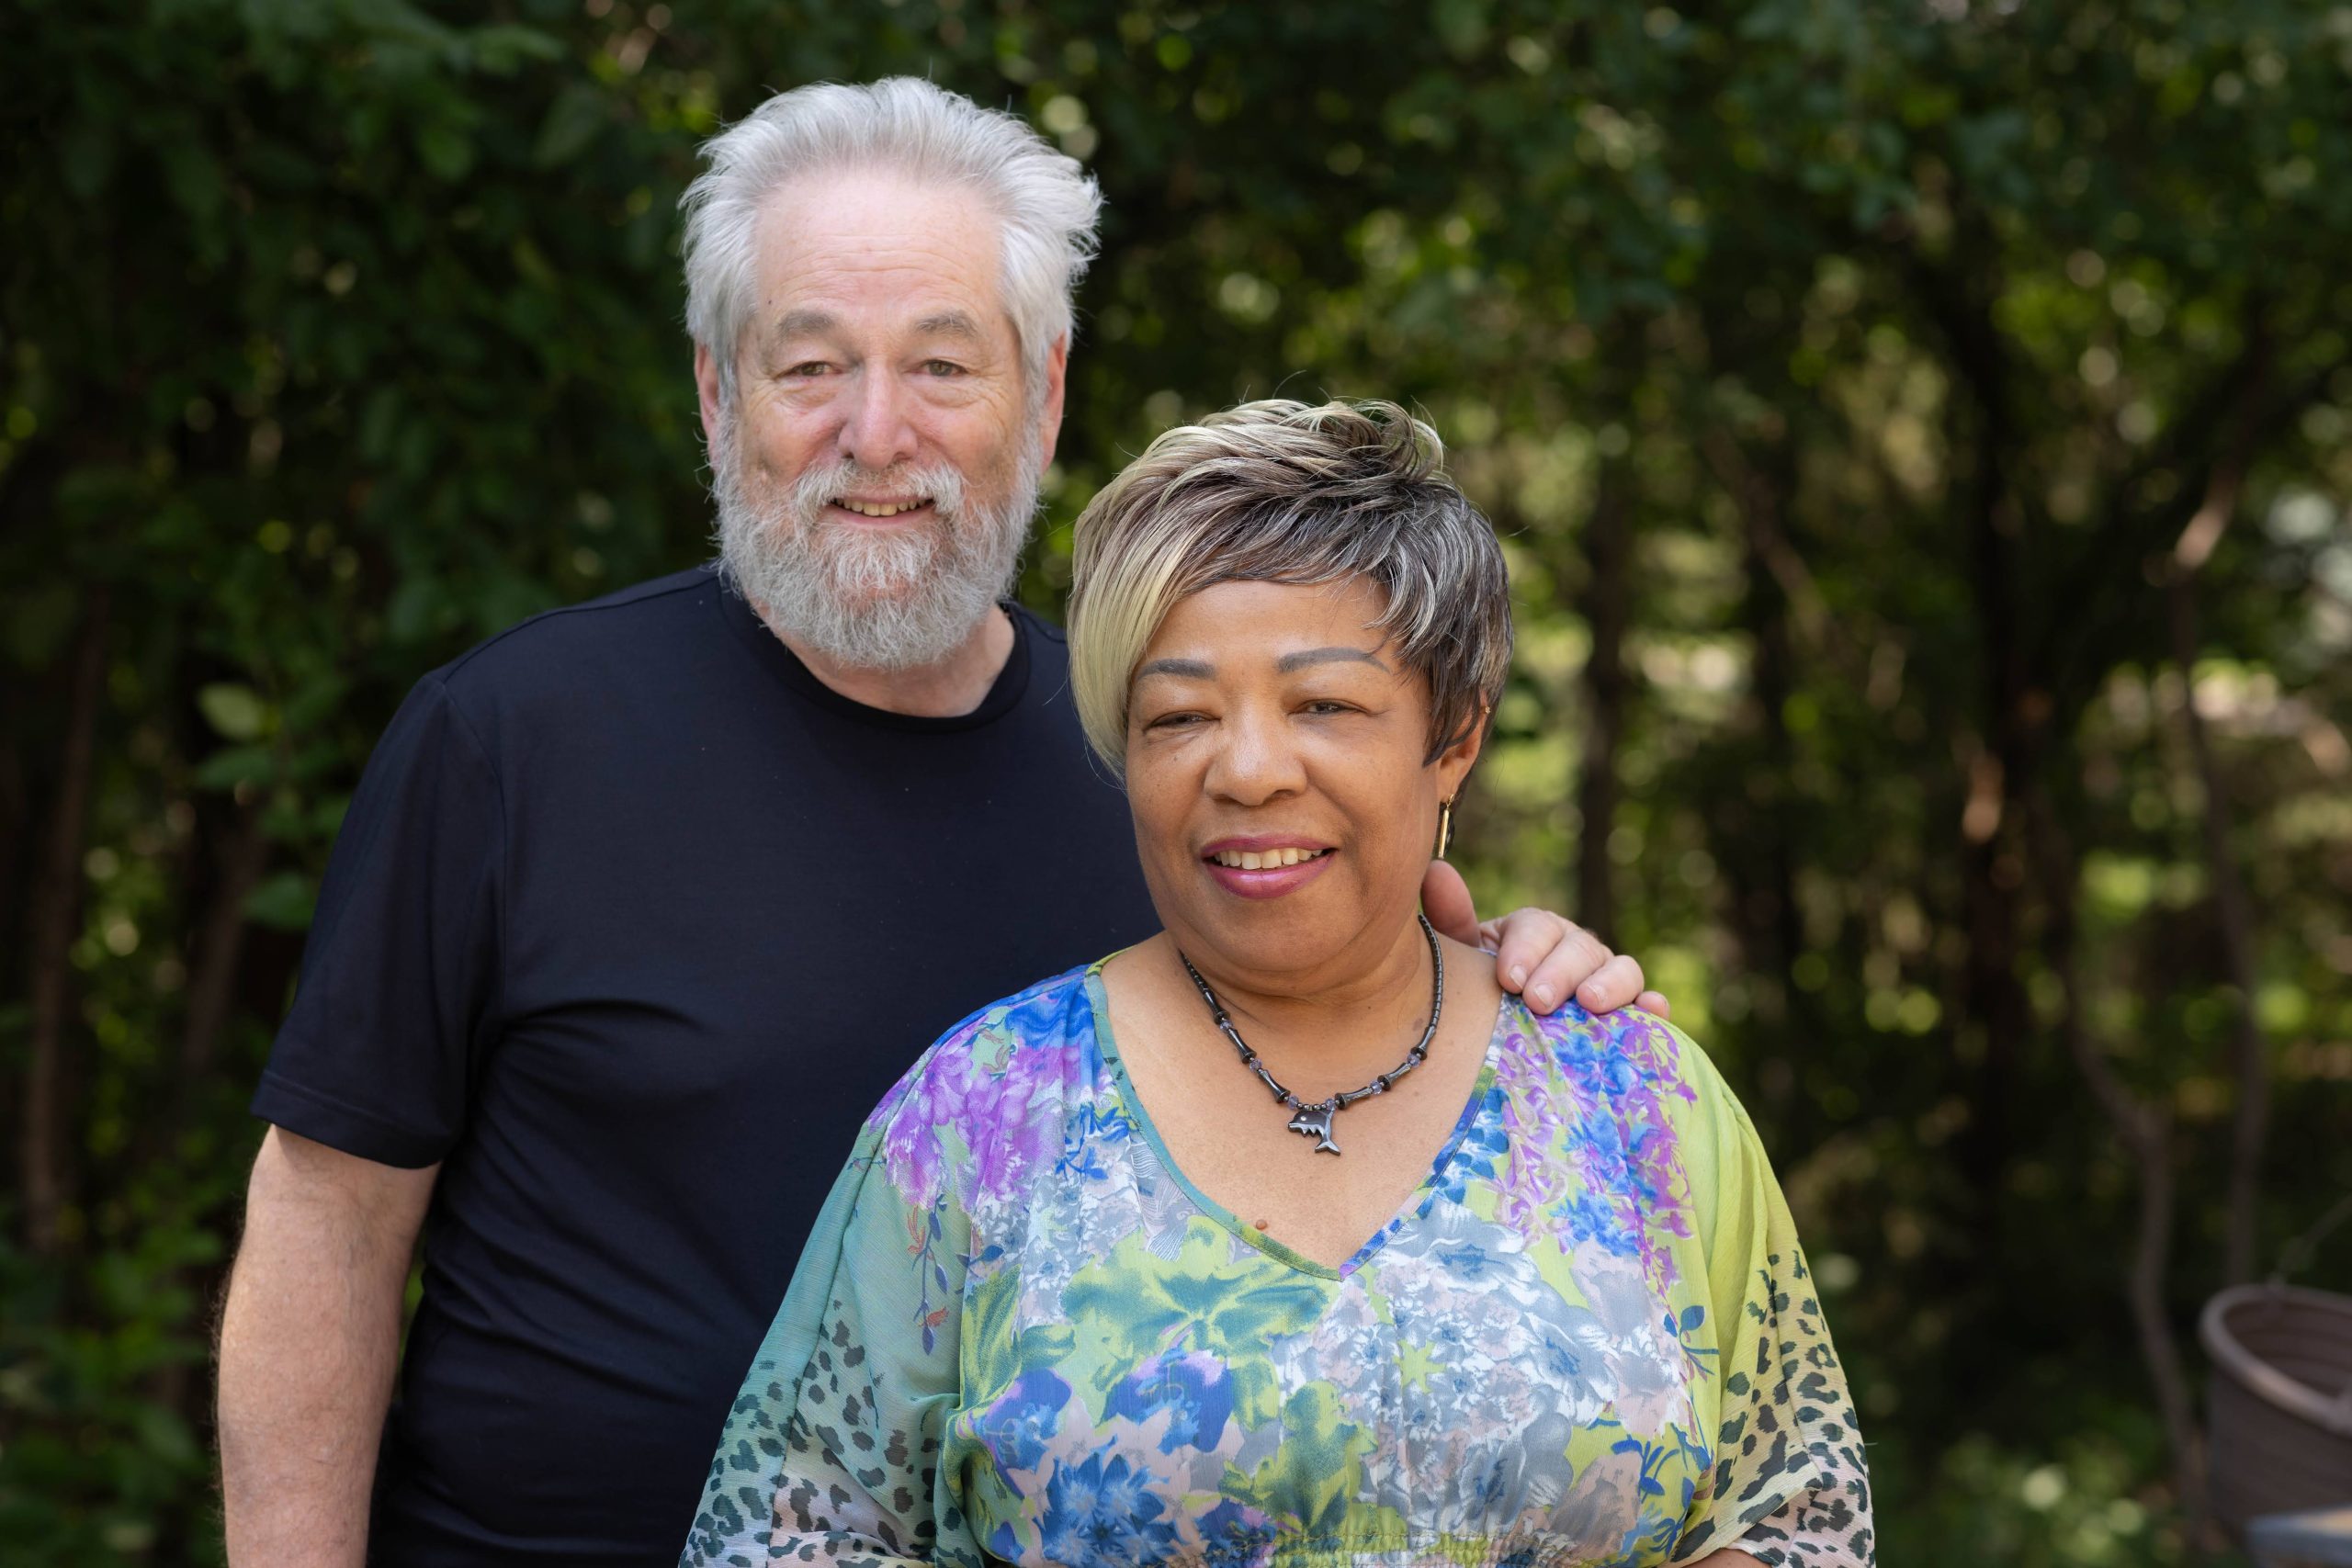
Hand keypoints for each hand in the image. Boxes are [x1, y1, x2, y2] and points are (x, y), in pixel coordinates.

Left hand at [1419, 859, 1668, 1017]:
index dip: (1526, 948)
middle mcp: (1575, 950)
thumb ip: (1452, 922)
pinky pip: (1647, 1006)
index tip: (1507, 979)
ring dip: (1610, 984)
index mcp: (1535, 932)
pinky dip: (1654, 1006)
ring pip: (1621, 969)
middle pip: (1579, 947)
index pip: (1538, 925)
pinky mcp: (1627, 1015)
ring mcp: (1605, 981)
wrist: (1498, 1040)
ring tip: (1590, 1003)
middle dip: (1560, 972)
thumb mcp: (1463, 962)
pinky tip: (1654, 1009)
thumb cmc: (1480, 996)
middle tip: (1538, 1001)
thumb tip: (1436, 870)